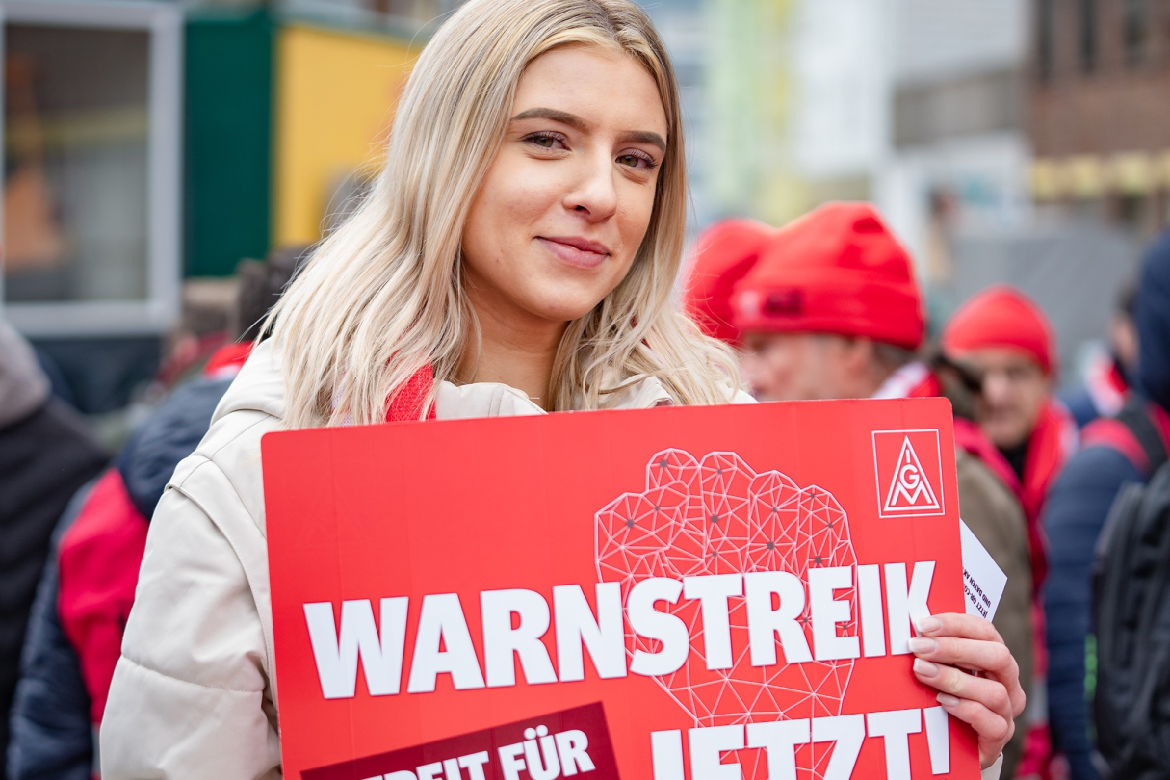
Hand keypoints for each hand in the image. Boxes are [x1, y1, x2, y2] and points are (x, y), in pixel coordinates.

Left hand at [908, 612, 1025, 768]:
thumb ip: (934, 651)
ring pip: (994, 692)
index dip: (956, 624)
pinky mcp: (998, 741)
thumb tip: (912, 631)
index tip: (923, 625)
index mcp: (995, 659)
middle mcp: (1008, 684)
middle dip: (955, 648)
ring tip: (923, 672)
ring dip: (954, 679)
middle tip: (919, 648)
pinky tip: (942, 702)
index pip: (986, 631)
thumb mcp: (938, 669)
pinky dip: (967, 710)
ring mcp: (1006, 714)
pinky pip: (993, 724)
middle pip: (997, 656)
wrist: (946, 745)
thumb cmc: (940, 698)